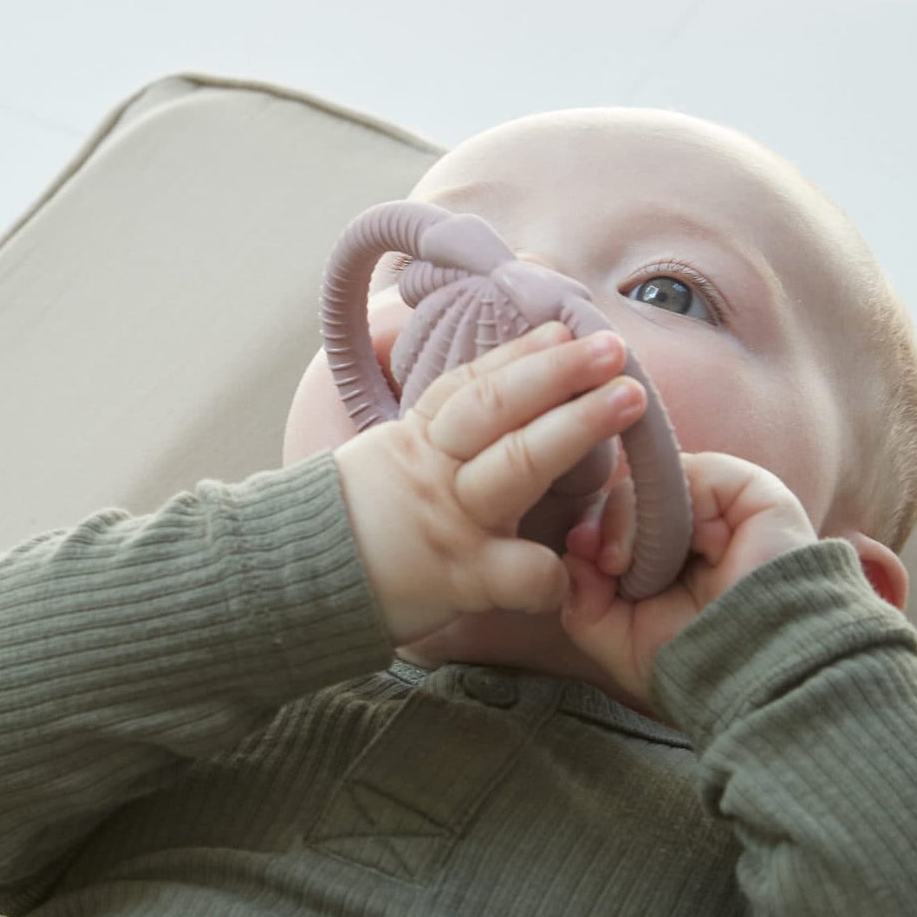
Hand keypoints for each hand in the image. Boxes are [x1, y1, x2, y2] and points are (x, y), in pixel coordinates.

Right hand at [333, 321, 646, 646]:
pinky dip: (552, 571)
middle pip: (498, 410)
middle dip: (559, 373)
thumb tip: (485, 402)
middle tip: (612, 348)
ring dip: (575, 427)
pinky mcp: (459, 577)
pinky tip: (585, 565)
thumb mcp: (384, 464)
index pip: (472, 386)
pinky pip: (518, 570)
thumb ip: (434, 438)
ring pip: (516, 465)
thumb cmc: (352, 532)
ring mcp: (450, 521)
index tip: (561, 326)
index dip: (519, 354)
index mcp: (416, 440)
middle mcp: (435, 470)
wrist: (288, 589)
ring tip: (627, 397)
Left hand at [560, 451, 818, 711]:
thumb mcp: (619, 638)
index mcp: (669, 561)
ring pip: (654, 482)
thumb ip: (584, 598)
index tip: (580, 554)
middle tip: (608, 563)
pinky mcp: (749, 490)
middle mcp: (695, 529)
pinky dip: (672, 504)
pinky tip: (680, 545)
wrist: (757, 674)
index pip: (617, 520)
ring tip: (636, 565)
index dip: (593, 531)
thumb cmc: (695, 665)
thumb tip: (571, 552)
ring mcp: (723, 507)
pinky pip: (692, 471)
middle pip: (631, 495)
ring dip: (633, 520)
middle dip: (608, 526)